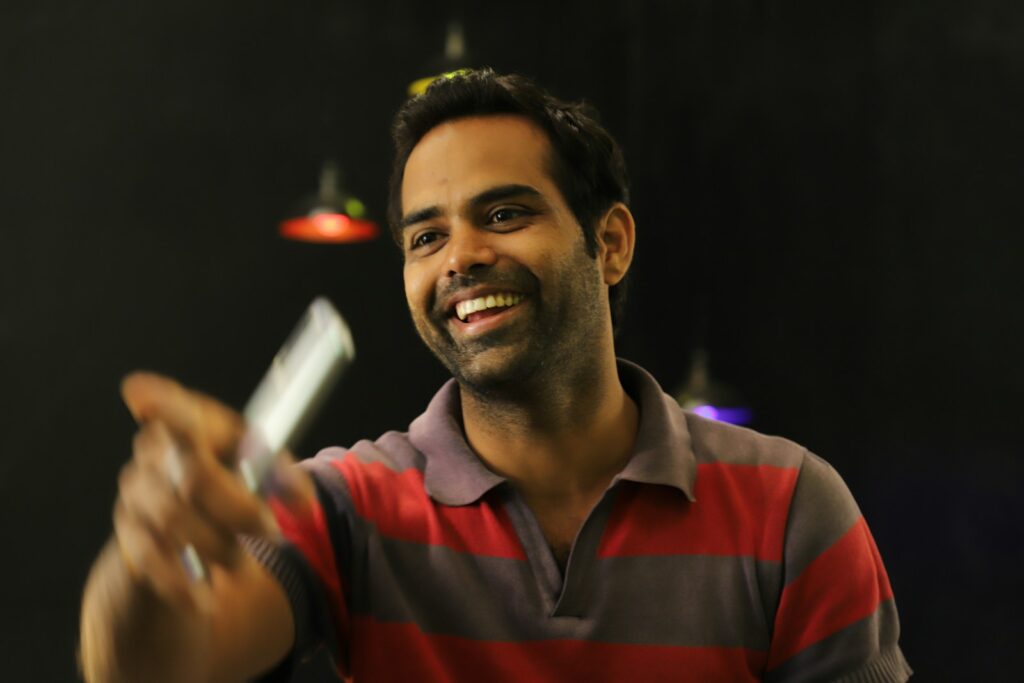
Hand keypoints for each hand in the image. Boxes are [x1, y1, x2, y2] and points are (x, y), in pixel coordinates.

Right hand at [112, 372, 287, 609]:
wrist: (185, 547)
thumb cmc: (229, 492)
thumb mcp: (262, 476)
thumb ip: (284, 480)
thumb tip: (304, 504)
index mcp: (192, 425)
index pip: (171, 408)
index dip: (158, 401)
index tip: (140, 394)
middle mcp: (154, 454)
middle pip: (194, 476)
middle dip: (240, 509)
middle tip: (273, 532)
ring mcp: (135, 495)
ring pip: (175, 520)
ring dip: (220, 548)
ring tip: (242, 562)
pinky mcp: (128, 538)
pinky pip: (152, 561)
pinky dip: (185, 584)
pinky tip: (206, 598)